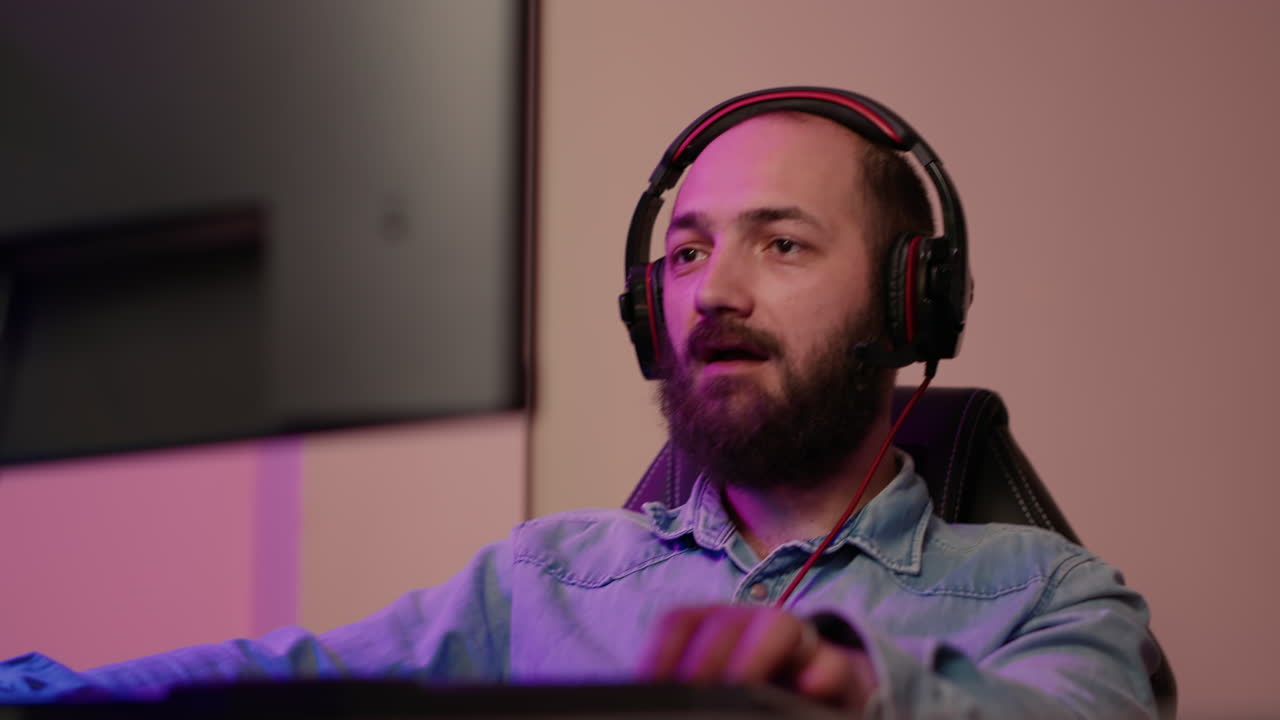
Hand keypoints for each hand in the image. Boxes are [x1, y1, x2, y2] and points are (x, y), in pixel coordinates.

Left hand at [639, 606, 877, 710]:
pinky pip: (835, 664)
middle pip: (724, 622)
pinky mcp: (841, 672)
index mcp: (718, 629)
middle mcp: (755, 627)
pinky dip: (822, 673)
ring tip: (737, 686)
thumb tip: (652, 696)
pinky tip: (808, 688)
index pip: (681, 622)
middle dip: (703, 658)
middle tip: (691, 692)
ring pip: (777, 626)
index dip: (660, 651)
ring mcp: (800, 646)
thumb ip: (691, 689)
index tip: (647, 683)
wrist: (830, 691)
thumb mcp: (718, 686)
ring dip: (752, 656)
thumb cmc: (761, 689)